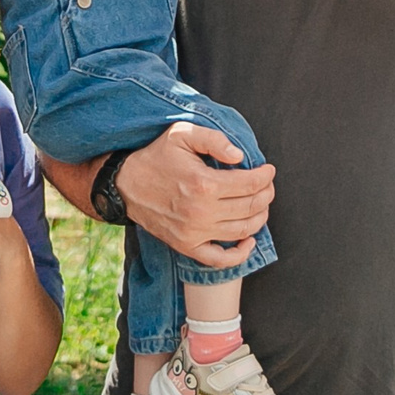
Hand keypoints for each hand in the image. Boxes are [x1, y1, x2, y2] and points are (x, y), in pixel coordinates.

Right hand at [118, 122, 273, 267]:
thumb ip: (213, 140)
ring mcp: (194, 233)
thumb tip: (240, 156)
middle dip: (266, 195)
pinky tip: (249, 241)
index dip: (264, 176)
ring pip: (241, 231)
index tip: (269, 170)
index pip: (249, 184)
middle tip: (267, 185)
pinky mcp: (186, 246)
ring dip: (259, 218)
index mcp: (203, 183)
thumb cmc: (156, 156)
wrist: (126, 184)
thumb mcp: (181, 134)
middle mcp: (201, 212)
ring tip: (262, 205)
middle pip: (249, 207)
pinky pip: (218, 259)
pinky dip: (239, 255)